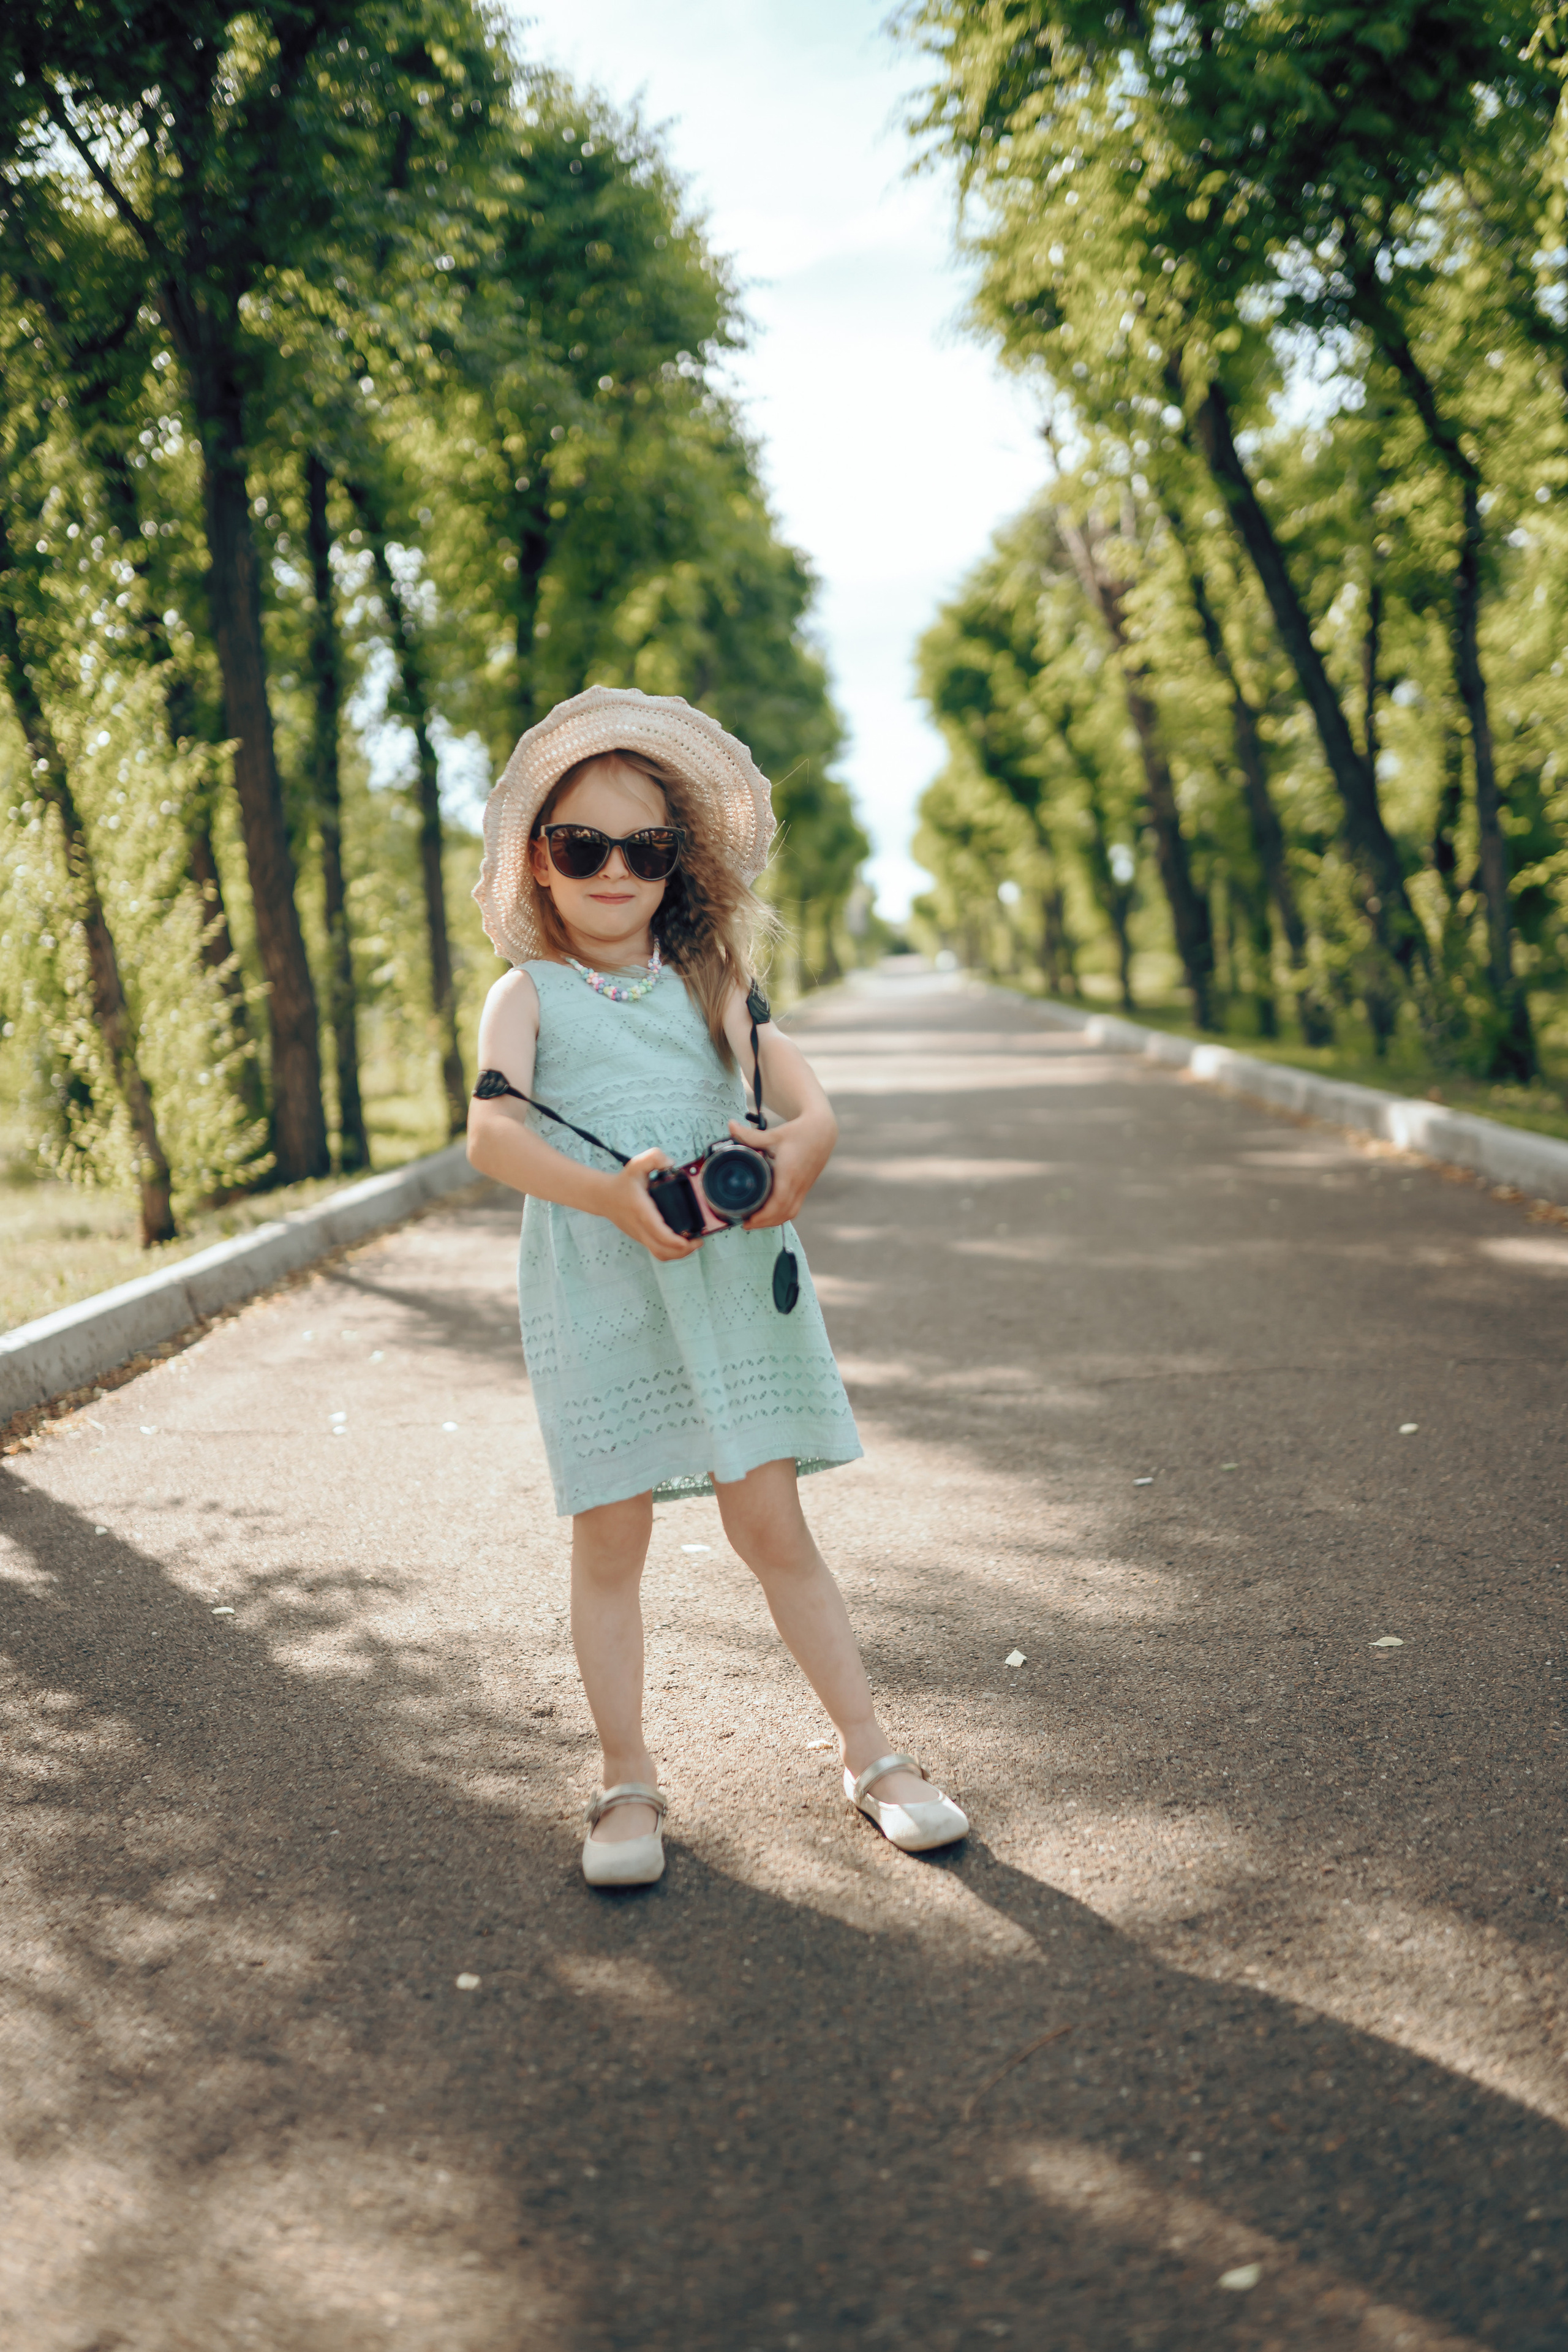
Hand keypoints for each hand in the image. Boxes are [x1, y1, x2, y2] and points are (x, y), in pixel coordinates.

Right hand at [606, 1147, 703, 1262]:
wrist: (603, 1197)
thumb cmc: (623, 1182)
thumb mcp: (636, 1164)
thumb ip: (653, 1157)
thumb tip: (671, 1163)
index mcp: (641, 1210)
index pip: (658, 1231)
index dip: (674, 1240)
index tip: (689, 1240)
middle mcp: (640, 1227)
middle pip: (661, 1250)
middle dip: (683, 1251)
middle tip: (698, 1241)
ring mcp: (640, 1235)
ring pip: (660, 1254)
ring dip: (678, 1254)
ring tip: (693, 1244)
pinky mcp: (641, 1239)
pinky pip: (657, 1251)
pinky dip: (672, 1251)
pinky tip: (683, 1242)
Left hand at [729, 1113, 833, 1230]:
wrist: (822, 1132)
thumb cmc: (798, 1132)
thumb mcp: (773, 1134)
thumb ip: (750, 1134)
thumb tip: (730, 1125)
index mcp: (789, 1173)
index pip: (778, 1201)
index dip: (764, 1215)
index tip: (748, 1220)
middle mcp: (798, 1184)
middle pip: (783, 1213)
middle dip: (764, 1223)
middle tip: (745, 1224)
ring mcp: (803, 1188)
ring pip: (790, 1213)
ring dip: (773, 1221)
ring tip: (755, 1222)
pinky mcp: (805, 1188)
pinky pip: (794, 1208)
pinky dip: (782, 1216)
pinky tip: (770, 1216)